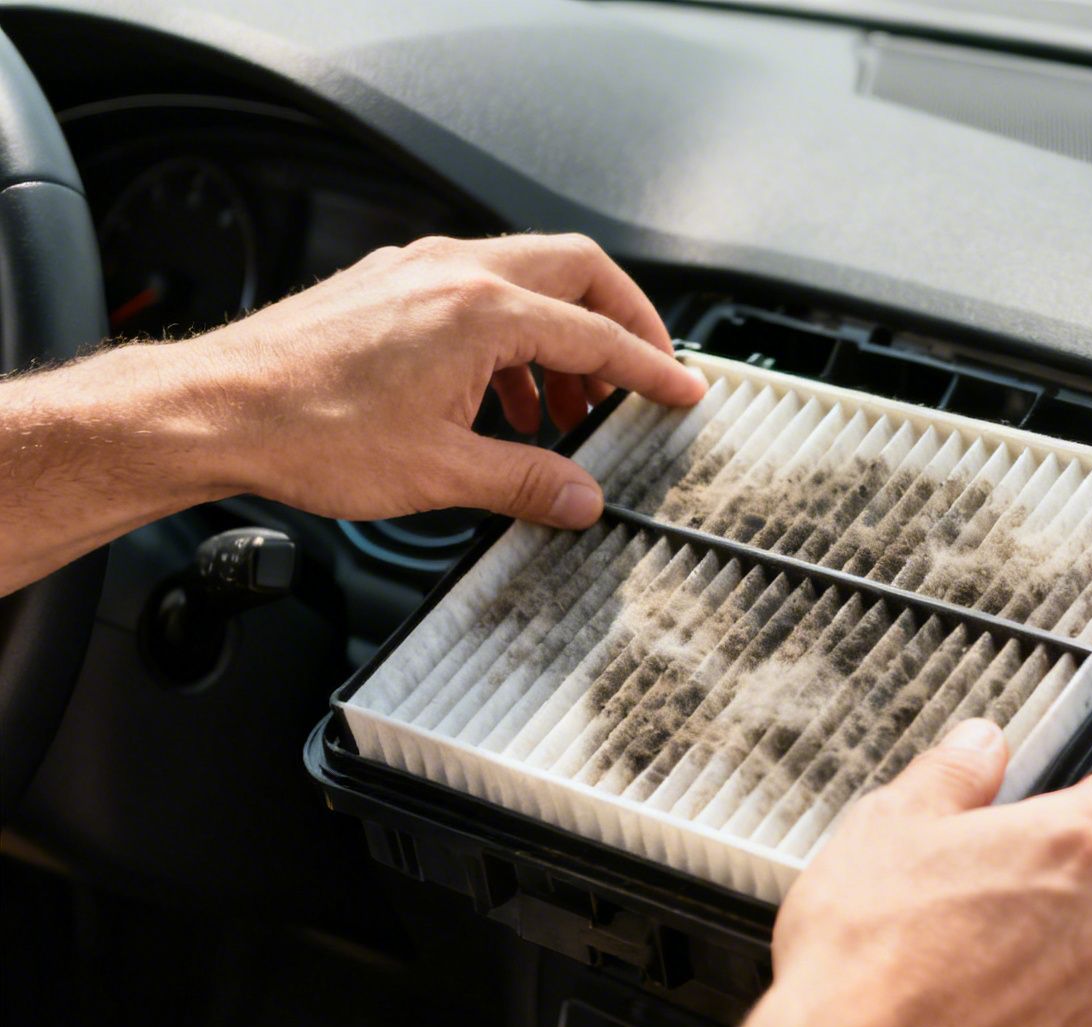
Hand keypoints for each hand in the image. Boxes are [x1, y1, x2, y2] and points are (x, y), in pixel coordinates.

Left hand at [174, 232, 704, 527]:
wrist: (213, 411)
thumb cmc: (307, 431)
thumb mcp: (439, 472)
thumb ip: (526, 481)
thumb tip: (580, 497)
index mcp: (480, 309)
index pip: (597, 332)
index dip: (652, 367)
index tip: (683, 390)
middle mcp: (452, 270)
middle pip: (576, 269)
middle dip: (622, 321)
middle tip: (644, 373)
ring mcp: (416, 271)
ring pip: (525, 279)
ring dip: (560, 337)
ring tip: (565, 410)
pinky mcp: (386, 286)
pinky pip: (476, 292)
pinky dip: (510, 337)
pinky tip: (498, 400)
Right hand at [616, 721, 1091, 1026]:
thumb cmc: (867, 954)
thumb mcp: (889, 824)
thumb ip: (953, 772)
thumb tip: (981, 744)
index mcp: (1069, 844)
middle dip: (1091, 864)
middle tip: (1019, 870)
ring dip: (1071, 936)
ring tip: (987, 941)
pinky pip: (1087, 1008)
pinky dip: (1053, 998)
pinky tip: (988, 994)